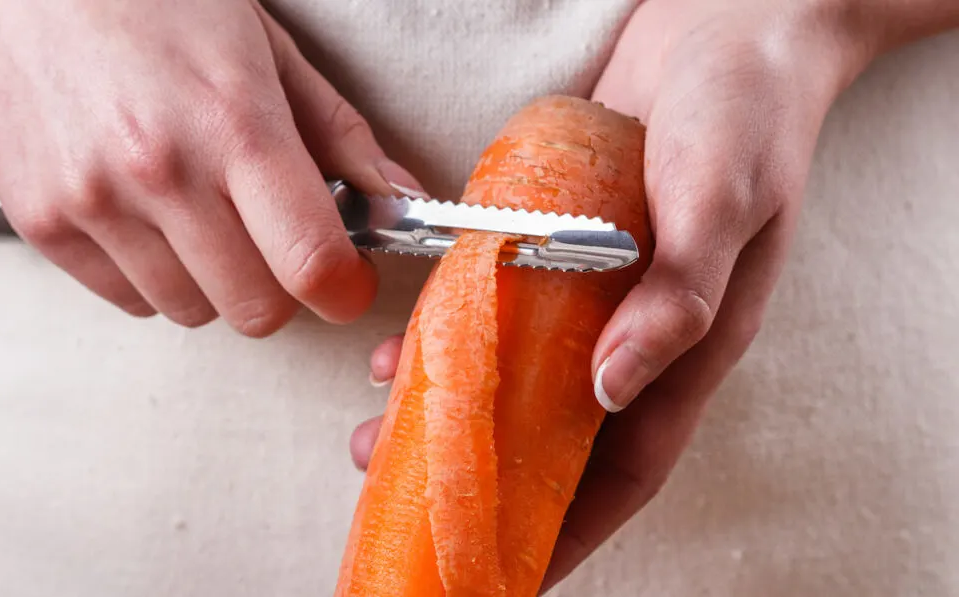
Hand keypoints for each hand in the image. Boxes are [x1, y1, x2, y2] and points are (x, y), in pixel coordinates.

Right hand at [0, 0, 419, 335]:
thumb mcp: (265, 46)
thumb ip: (339, 133)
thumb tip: (397, 197)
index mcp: (234, 124)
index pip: (311, 263)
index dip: (345, 290)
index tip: (348, 283)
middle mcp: (160, 172)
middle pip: (256, 309)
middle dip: (282, 288)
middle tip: (275, 241)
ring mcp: (94, 203)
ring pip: (192, 311)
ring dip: (215, 281)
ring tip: (202, 213)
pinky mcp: (42, 223)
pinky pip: (128, 299)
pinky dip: (154, 275)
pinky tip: (151, 216)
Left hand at [350, 0, 877, 589]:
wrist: (728, 27)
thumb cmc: (743, 114)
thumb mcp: (722, 202)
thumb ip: (679, 297)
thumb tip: (613, 390)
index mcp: (688, 342)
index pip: (625, 466)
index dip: (569, 528)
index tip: (509, 573)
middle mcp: (639, 329)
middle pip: (558, 432)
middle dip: (489, 476)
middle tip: (412, 494)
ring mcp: (599, 290)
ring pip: (521, 377)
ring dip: (456, 409)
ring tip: (383, 429)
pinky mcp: (565, 246)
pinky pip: (506, 309)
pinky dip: (459, 334)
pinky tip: (411, 340)